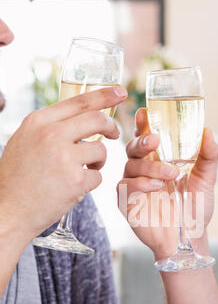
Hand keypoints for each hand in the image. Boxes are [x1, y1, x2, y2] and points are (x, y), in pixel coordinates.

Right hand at [0, 85, 126, 242]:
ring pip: (101, 149)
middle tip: (115, 134)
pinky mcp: (76, 180)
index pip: (79, 101)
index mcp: (39, 122)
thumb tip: (76, 119)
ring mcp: (65, 157)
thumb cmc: (16, 178)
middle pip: (97, 120)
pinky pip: (98, 176)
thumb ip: (48, 128)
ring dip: (99, 161)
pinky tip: (75, 188)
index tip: (120, 92)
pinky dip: (91, 182)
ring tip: (84, 170)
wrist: (9, 210)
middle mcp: (52, 135)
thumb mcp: (24, 141)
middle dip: (111, 126)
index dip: (104, 96)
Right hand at [117, 108, 217, 259]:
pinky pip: (124, 186)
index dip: (143, 124)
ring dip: (150, 167)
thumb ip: (208, 156)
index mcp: (159, 160)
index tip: (145, 112)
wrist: (188, 239)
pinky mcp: (126, 202)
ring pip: (130, 166)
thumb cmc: (194, 209)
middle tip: (156, 141)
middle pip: (133, 147)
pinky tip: (155, 188)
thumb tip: (209, 131)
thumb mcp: (206, 180)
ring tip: (171, 175)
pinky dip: (139, 184)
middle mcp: (143, 170)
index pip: (146, 137)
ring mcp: (133, 186)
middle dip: (142, 141)